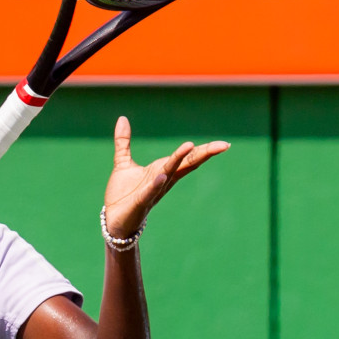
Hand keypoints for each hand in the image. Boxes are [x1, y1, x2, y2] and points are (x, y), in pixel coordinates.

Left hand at [103, 116, 228, 238]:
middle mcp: (163, 180)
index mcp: (162, 170)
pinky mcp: (140, 201)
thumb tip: (122, 119)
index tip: (224, 144)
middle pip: (186, 164)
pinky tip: (162, 175)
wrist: (113, 220)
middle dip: (203, 153)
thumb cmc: (123, 194)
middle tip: (223, 145)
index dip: (204, 150)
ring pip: (170, 173)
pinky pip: (150, 191)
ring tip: (190, 145)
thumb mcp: (123, 163)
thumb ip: (124, 142)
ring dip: (179, 160)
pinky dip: (156, 183)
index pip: (187, 158)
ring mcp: (153, 191)